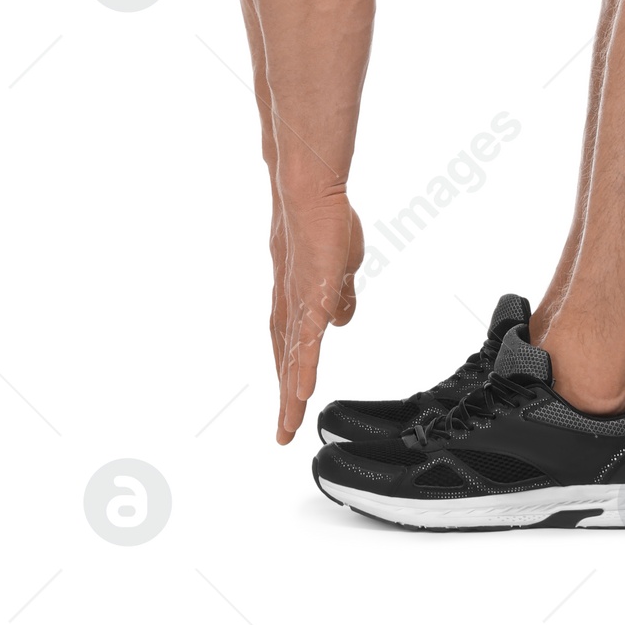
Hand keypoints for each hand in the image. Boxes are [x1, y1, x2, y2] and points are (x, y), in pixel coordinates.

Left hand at [275, 187, 361, 443]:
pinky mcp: (312, 296)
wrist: (310, 191)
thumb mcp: (338, 265)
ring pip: (292, 357)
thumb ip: (339, 294)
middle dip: (285, 397)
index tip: (290, 402)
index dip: (290, 373)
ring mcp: (299, 301)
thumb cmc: (325, 219)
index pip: (291, 342)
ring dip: (290, 394)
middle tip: (284, 433)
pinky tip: (300, 393)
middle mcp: (290, 303)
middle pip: (286, 358)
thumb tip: (340, 321)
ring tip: (289, 426)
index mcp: (296, 296)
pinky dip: (301, 368)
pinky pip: (306, 339)